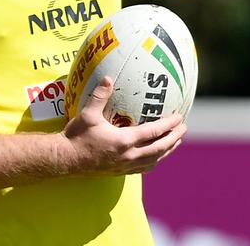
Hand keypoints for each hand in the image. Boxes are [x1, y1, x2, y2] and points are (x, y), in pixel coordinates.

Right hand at [61, 77, 185, 176]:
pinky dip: (155, 160)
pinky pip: (144, 167)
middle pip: (160, 147)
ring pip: (154, 159)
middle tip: (184, 127)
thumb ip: (99, 96)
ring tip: (176, 142)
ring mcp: (126, 165)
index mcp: (124, 141)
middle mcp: (129, 155)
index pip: (154, 132)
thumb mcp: (87, 114)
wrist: (65, 160)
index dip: (169, 125)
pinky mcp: (121, 171)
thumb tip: (109, 78)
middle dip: (174, 137)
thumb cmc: (76, 136)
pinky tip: (156, 156)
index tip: (180, 117)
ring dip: (167, 150)